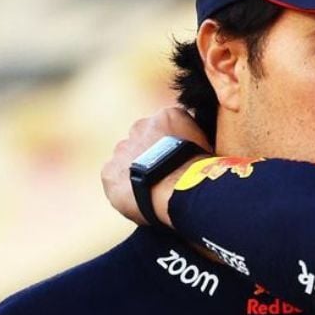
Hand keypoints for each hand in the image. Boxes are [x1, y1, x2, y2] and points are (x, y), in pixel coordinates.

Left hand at [102, 107, 213, 225]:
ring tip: (152, 189)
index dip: (171, 145)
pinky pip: (115, 179)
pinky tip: (139, 198)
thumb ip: (193, 139)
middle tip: (163, 174)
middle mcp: (140, 127)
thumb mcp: (205, 144)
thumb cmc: (200, 170)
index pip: (165, 127)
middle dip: (150, 154)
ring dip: (136, 170)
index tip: (177, 160)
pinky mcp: (109, 171)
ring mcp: (123, 149)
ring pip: (127, 159)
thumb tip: (196, 147)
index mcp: (167, 116)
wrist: (178, 189)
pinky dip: (124, 188)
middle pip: (143, 140)